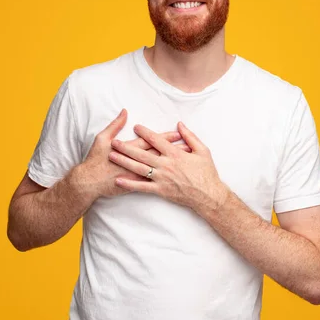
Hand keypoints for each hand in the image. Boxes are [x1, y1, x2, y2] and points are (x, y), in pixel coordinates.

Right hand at [82, 109, 190, 197]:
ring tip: (185, 162)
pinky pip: (152, 183)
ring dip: (172, 165)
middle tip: (188, 146)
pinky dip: (164, 180)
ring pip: (159, 169)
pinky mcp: (135, 185)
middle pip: (159, 154)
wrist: (89, 182)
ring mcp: (137, 174)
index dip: (166, 137)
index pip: (152, 141)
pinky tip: (175, 179)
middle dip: (174, 150)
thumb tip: (124, 112)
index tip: (178, 133)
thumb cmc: (95, 159)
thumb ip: (115, 125)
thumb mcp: (102, 138)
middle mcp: (136, 161)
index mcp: (130, 148)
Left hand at [109, 121, 228, 212]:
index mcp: (175, 154)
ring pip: (139, 168)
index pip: (156, 140)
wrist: (207, 195)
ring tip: (112, 156)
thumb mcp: (203, 150)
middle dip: (126, 147)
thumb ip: (190, 136)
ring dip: (124, 162)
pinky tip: (118, 180)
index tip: (135, 127)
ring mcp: (161, 178)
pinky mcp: (160, 190)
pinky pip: (142, 187)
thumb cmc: (206, 173)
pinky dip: (129, 184)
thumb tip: (179, 124)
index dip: (145, 133)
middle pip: (142, 153)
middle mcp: (166, 165)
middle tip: (114, 142)